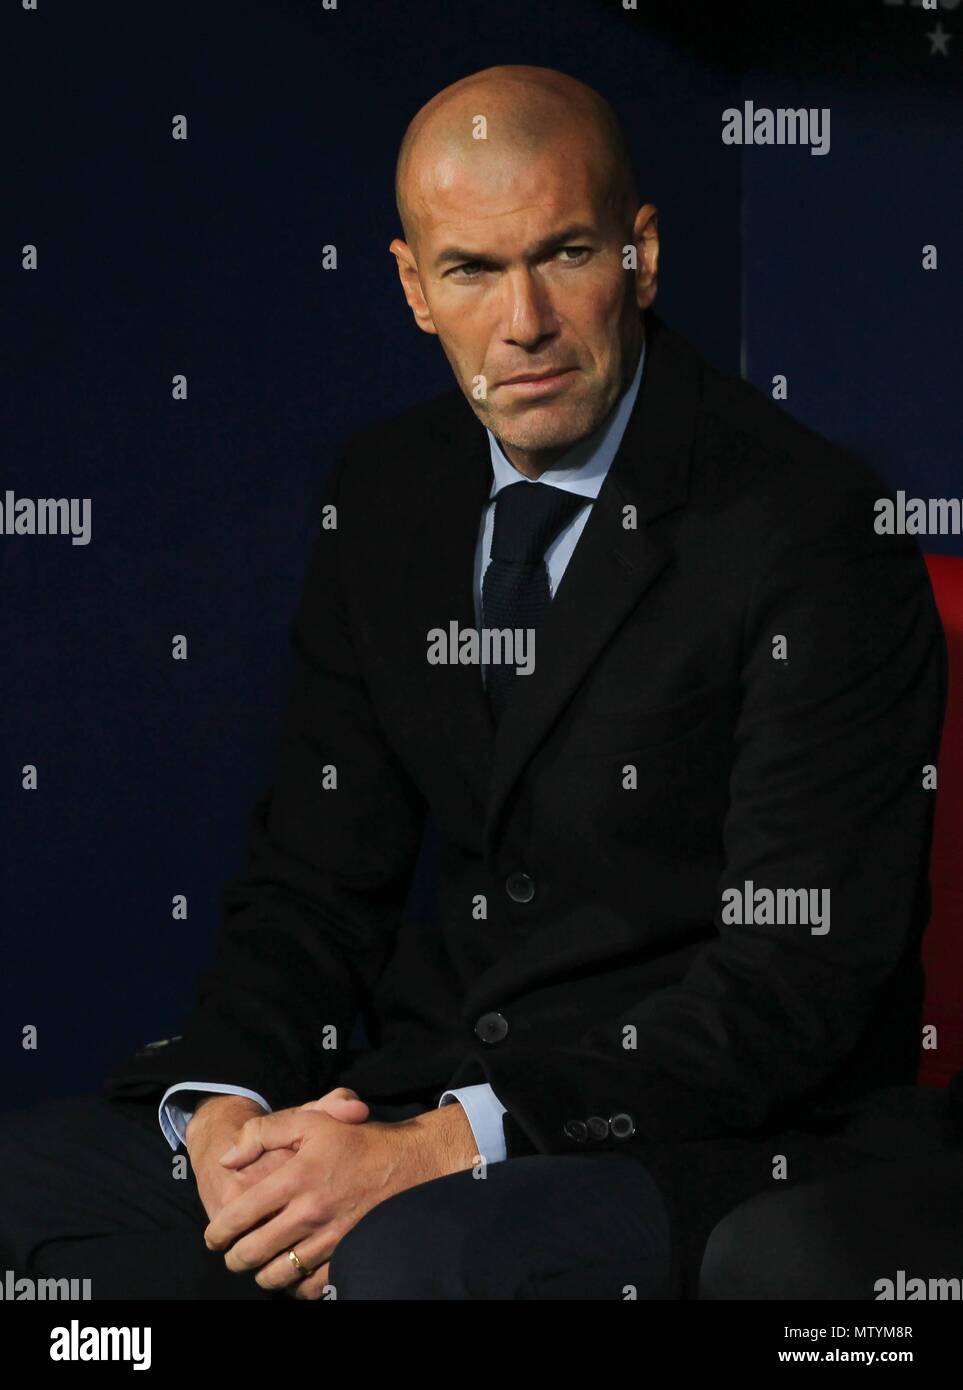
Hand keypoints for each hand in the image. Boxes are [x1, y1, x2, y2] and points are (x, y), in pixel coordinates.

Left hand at [204, 1101, 476, 1298]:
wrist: (406, 1162)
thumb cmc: (353, 1139)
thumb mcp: (309, 1120)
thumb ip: (262, 1133)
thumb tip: (228, 1159)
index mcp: (295, 1178)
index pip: (240, 1215)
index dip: (218, 1231)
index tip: (213, 1236)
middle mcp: (309, 1212)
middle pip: (253, 1252)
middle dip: (234, 1258)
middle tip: (230, 1255)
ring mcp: (328, 1238)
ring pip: (278, 1273)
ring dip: (260, 1274)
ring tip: (257, 1265)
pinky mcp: (346, 1253)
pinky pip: (310, 1286)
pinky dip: (294, 1286)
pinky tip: (290, 1275)